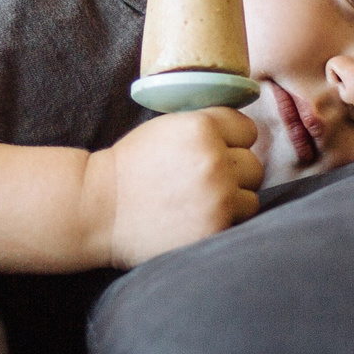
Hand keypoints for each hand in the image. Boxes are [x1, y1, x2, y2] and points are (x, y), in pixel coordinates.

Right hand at [86, 107, 262, 267]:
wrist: (99, 209)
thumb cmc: (129, 168)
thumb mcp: (164, 129)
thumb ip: (203, 127)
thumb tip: (242, 133)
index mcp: (200, 127)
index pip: (246, 129)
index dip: (231, 141)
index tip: (214, 152)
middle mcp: (214, 159)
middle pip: (253, 163)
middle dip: (233, 172)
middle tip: (203, 181)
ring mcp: (218, 195)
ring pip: (251, 194)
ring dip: (232, 199)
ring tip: (201, 202)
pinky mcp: (216, 226)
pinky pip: (240, 221)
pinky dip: (223, 221)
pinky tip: (197, 219)